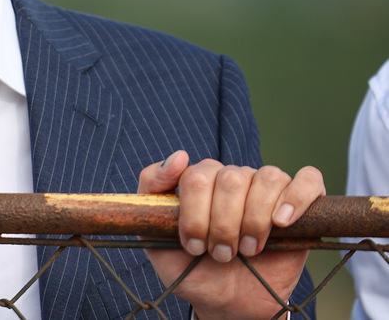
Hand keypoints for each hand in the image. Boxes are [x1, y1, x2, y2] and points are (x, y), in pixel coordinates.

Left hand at [138, 151, 324, 319]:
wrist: (226, 304)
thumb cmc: (190, 269)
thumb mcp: (154, 237)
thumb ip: (151, 189)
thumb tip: (179, 155)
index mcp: (200, 180)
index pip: (197, 176)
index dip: (195, 215)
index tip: (192, 246)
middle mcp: (234, 178)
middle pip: (232, 179)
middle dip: (224, 224)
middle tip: (221, 254)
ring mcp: (266, 189)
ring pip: (268, 178)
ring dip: (255, 220)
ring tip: (248, 249)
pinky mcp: (301, 205)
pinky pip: (308, 180)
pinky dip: (298, 197)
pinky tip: (282, 221)